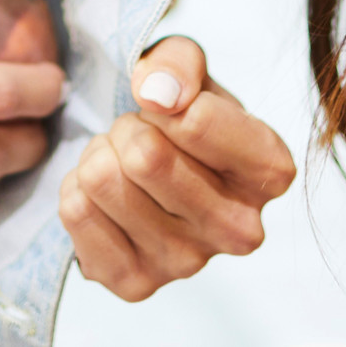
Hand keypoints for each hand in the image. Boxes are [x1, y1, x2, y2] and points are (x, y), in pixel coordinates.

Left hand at [59, 36, 296, 301]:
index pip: (195, 122)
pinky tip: (105, 193)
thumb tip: (158, 94)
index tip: (170, 103)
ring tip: (123, 161)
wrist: (147, 159)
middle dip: (128, 128)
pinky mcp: (136, 283)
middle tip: (141, 135)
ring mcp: (188, 263)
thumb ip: (179, 63)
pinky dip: (76, 186)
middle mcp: (239, 229)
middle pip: (144, 157)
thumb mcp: (186, 66)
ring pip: (103, 180)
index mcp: (269, 171)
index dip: (164, 96)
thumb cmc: (179, 111)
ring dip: (101, 155)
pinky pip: (76, 211)